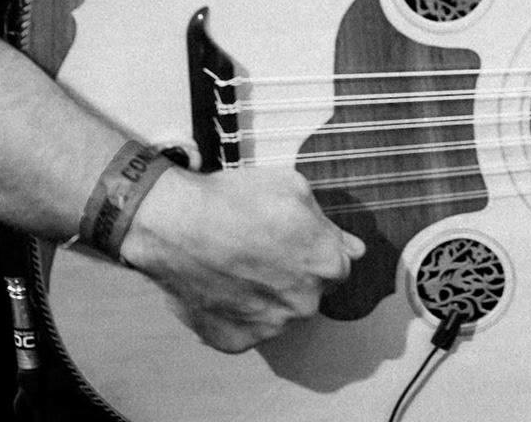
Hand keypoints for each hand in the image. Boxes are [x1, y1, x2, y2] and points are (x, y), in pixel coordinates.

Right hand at [118, 165, 366, 351]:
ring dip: (267, 298)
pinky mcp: (236, 341)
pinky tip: (222, 289)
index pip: (337, 267)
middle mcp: (306, 302)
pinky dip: (237, 315)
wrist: (176, 225)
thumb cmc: (237, 200)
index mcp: (327, 265)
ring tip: (237, 270)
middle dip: (294, 277)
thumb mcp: (294, 190)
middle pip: (309, 293)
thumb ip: (328, 225)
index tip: (293, 244)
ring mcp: (271, 326)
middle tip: (261, 255)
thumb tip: (354, 248)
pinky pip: (245, 330)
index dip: (314, 253)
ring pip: (279, 314)